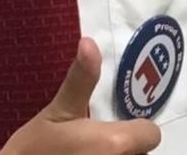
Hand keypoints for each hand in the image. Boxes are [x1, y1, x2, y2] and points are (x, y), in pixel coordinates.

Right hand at [0, 37, 160, 154]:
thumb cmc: (35, 149)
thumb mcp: (57, 111)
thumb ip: (81, 79)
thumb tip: (89, 42)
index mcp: (116, 143)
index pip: (150, 133)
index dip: (136, 129)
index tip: (112, 128)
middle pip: (141, 153)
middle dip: (124, 147)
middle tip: (95, 142)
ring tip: (86, 153)